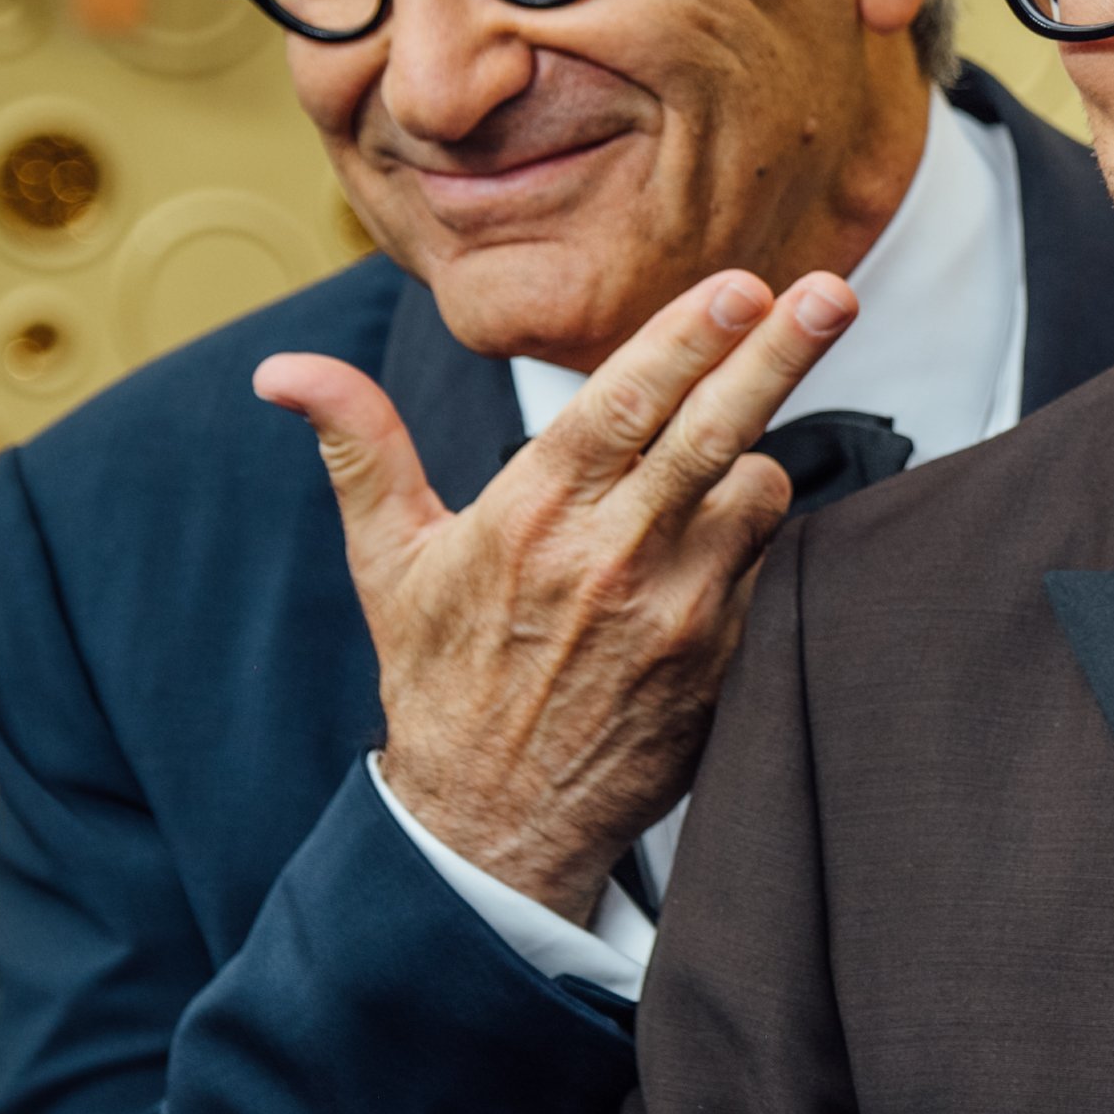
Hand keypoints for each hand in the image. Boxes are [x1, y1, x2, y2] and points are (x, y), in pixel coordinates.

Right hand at [254, 269, 856, 922]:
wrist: (494, 828)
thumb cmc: (441, 681)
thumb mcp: (389, 563)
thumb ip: (359, 448)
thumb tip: (282, 370)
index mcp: (532, 516)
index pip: (624, 402)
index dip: (688, 337)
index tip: (743, 286)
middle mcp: (612, 557)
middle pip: (715, 430)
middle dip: (779, 354)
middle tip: (830, 294)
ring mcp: (678, 611)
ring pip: (758, 492)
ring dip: (755, 460)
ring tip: (721, 460)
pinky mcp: (723, 657)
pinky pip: (768, 564)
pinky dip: (755, 537)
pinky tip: (727, 536)